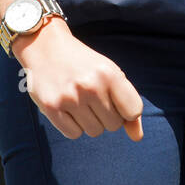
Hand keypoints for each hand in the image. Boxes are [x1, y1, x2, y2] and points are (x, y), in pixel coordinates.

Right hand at [15, 19, 143, 141]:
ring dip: (90, 121)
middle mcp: (91, 85)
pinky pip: (74, 134)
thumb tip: (137, 137)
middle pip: (114, 125)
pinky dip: (73, 125)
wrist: (47, 47)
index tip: (116, 101)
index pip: (134, 111)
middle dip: (107, 115)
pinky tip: (66, 107)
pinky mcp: (51, 107)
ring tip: (79, 100)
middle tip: (93, 97)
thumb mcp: (111, 74)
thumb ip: (128, 104)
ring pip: (95, 131)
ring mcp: (70, 97)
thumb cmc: (85, 66)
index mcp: (109, 73)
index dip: (126, 111)